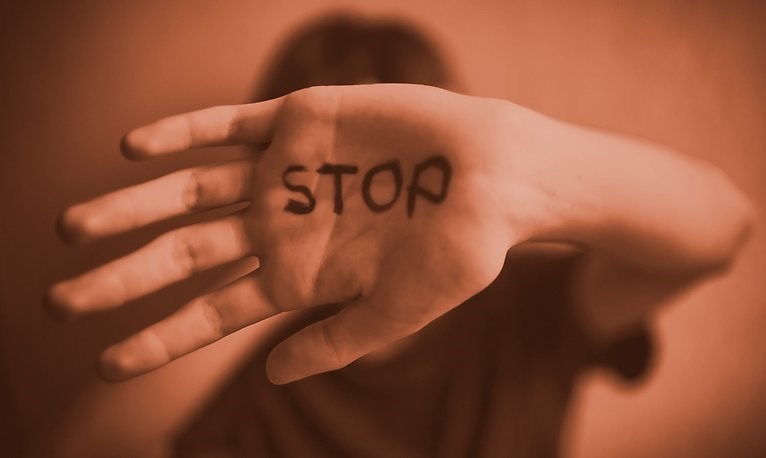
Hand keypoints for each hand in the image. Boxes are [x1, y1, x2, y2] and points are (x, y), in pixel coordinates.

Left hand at [47, 84, 537, 383]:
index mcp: (298, 276)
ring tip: (70, 229)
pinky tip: (133, 149)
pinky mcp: (299, 121)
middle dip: (122, 276)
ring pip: (189, 189)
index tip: (105, 363)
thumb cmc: (457, 252)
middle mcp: (280, 224)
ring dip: (131, 206)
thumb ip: (334, 343)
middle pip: (184, 253)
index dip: (159, 338)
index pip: (212, 312)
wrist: (496, 178)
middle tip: (59, 301)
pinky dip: (180, 134)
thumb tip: (270, 381)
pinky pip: (226, 125)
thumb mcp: (395, 312)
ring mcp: (284, 173)